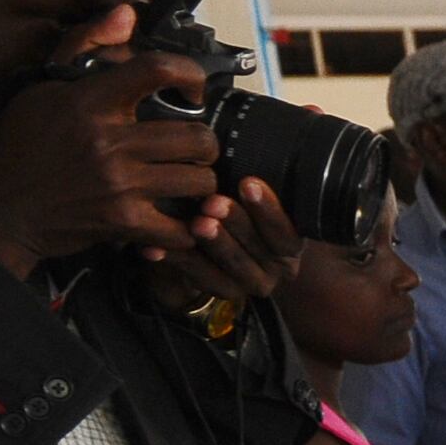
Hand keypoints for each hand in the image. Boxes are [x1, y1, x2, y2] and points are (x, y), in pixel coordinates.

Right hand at [0, 48, 218, 275]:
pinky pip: (183, 229)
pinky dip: (188, 229)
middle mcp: (109, 140)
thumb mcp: (43, 86)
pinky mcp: (123, 222)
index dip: (190, 75)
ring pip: (200, 181)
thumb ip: (87, 47)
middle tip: (192, 148)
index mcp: (90, 101)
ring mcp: (119, 184)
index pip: (157, 70)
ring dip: (199, 183)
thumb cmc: (19, 144)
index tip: (192, 90)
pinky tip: (178, 220)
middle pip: (199, 137)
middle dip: (203, 143)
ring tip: (183, 180)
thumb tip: (127, 14)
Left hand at [151, 172, 302, 305]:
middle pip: (261, 248)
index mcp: (288, 242)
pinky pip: (201, 278)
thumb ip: (246, 187)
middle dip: (237, 223)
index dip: (269, 210)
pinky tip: (157, 247)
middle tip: (213, 202)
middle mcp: (278, 266)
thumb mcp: (243, 198)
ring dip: (215, 243)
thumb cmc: (228, 211)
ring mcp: (252, 282)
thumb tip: (237, 152)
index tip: (249, 183)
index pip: (286, 230)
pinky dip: (178, 260)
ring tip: (195, 223)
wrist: (210, 250)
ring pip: (235, 265)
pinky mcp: (224, 292)